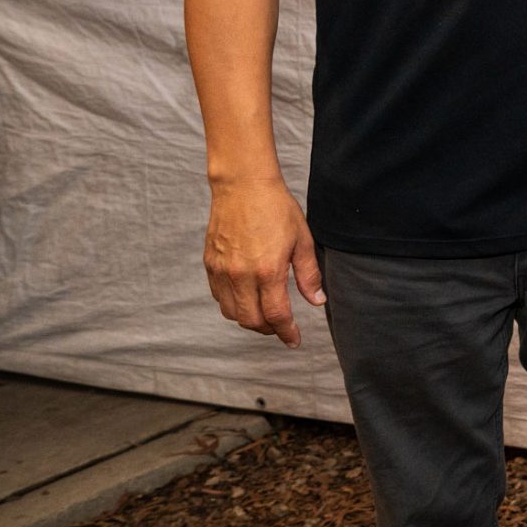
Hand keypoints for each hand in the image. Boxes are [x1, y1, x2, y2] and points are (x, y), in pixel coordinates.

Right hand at [203, 175, 322, 346]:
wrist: (242, 186)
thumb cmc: (276, 209)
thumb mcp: (302, 241)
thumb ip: (308, 275)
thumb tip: (317, 301)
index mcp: (267, 271)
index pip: (276, 316)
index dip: (287, 332)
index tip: (294, 341)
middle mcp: (241, 275)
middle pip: (251, 321)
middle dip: (269, 330)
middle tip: (282, 327)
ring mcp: (222, 271)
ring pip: (231, 313)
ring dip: (249, 320)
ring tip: (265, 314)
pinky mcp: (210, 265)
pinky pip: (219, 297)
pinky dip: (233, 305)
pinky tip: (247, 297)